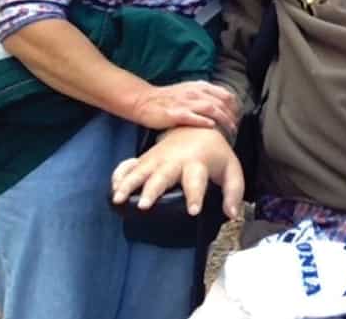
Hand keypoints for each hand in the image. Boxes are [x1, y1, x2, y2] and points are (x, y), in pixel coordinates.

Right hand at [111, 126, 243, 219]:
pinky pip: (128, 166)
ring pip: (140, 170)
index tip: (193, 210)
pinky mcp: (145, 159)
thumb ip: (234, 192)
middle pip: (162, 175)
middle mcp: (174, 161)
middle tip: (144, 205)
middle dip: (153, 189)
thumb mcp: (231, 169)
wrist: (197, 129)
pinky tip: (112, 189)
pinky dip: (119, 176)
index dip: (195, 195)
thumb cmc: (214, 154)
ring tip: (118, 199)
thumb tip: (232, 215)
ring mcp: (156, 159)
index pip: (196, 180)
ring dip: (128, 184)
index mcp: (197, 163)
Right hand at [130, 80, 238, 132]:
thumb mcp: (189, 90)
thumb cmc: (168, 99)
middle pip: (221, 103)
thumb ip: (204, 95)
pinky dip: (204, 121)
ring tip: (230, 131)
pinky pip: (193, 117)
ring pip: (211, 109)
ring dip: (224, 120)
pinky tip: (212, 127)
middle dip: (232, 116)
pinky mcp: (175, 114)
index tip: (238, 117)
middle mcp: (195, 92)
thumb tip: (222, 105)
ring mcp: (185, 102)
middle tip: (236, 128)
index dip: (235, 107)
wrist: (144, 101)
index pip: (225, 95)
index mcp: (200, 86)